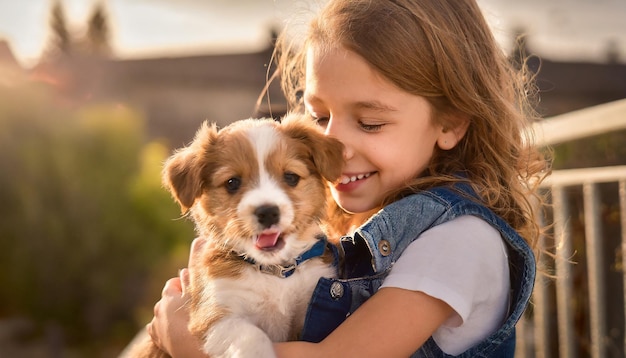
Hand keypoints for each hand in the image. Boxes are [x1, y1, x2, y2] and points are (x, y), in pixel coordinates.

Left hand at [147, 238, 207, 357]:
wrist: (196, 351)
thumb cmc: (202, 319)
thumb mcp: (204, 290)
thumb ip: (199, 265)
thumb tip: (199, 239)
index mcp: (169, 296)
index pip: (174, 282)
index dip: (186, 285)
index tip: (195, 291)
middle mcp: (159, 310)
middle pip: (168, 297)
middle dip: (178, 298)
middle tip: (194, 305)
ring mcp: (157, 326)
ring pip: (164, 313)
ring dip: (173, 313)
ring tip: (188, 319)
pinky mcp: (158, 339)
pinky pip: (159, 328)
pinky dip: (166, 327)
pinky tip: (177, 330)